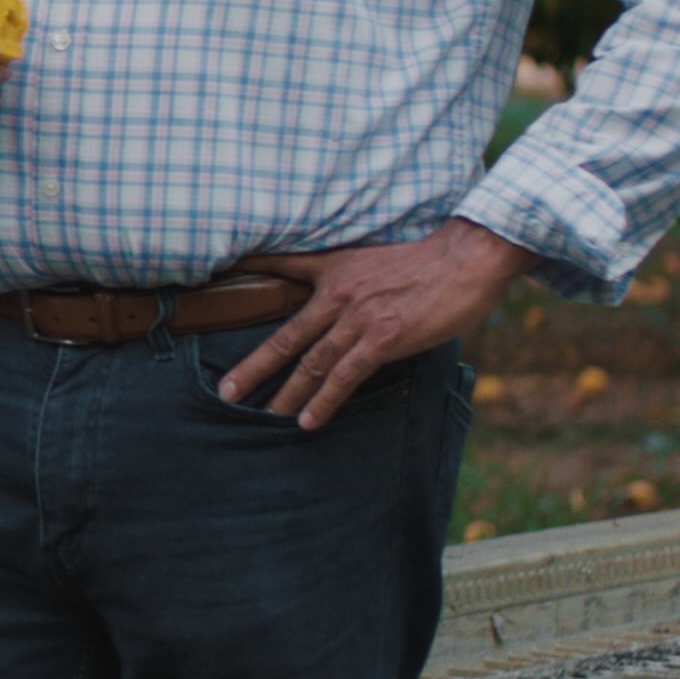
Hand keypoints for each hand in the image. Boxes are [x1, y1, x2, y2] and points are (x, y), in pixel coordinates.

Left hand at [215, 221, 537, 427]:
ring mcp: (358, 318)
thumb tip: (344, 309)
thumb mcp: (377, 259)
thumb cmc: (430, 261)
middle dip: (254, 367)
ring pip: (311, 362)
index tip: (214, 285)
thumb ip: (354, 284)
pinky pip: (345, 375)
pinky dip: (324, 401)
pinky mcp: (382, 338)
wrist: (466, 257)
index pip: (281, 268)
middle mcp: (338, 294)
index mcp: (335, 269)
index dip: (248, 276)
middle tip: (225, 390)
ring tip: (260, 415)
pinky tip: (308, 421)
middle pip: (286, 336)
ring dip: (284, 393)